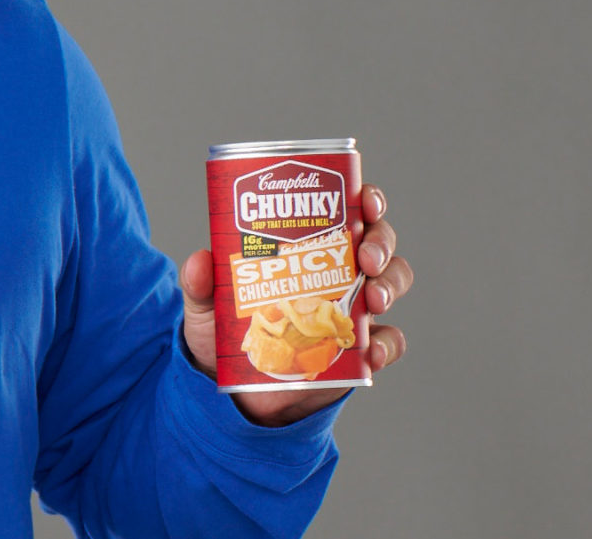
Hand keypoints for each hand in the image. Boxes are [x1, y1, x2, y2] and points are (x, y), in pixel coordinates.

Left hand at [181, 182, 412, 426]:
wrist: (239, 391)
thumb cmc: (229, 335)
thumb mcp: (209, 308)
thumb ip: (201, 286)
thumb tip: (200, 261)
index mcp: (309, 248)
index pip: (349, 211)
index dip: (368, 201)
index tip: (367, 203)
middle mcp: (339, 272)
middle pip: (379, 243)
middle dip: (381, 244)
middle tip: (367, 259)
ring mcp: (354, 310)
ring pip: (391, 283)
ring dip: (390, 285)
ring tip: (373, 300)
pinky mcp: (359, 350)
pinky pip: (388, 342)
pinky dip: (386, 345)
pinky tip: (371, 351)